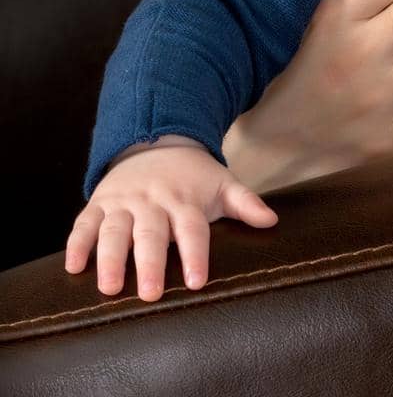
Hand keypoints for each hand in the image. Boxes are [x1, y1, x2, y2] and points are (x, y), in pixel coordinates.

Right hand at [64, 135, 277, 300]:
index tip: (197, 282)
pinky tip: (74, 268)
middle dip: (149, 265)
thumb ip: (246, 203)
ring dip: (110, 259)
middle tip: (149, 294)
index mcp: (185, 201)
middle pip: (151, 235)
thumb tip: (272, 220)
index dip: (195, 255)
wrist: (157, 142)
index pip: (193, 230)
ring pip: (114, 231)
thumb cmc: (194, 176)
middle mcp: (153, 202)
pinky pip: (84, 224)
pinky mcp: (98, 204)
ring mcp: (123, 203)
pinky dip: (77, 244)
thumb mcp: (223, 184)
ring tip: (110, 288)